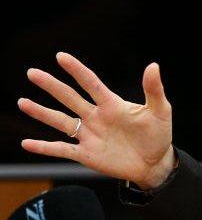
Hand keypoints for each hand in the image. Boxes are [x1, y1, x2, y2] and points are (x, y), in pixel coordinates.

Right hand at [18, 52, 175, 188]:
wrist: (155, 163)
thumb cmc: (159, 135)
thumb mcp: (161, 111)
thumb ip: (154, 90)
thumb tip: (153, 65)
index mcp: (112, 104)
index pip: (91, 83)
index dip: (77, 70)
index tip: (61, 56)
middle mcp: (96, 117)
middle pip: (70, 98)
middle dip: (51, 86)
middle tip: (32, 73)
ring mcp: (89, 135)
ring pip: (61, 121)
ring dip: (41, 113)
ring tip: (22, 102)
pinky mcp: (86, 154)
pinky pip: (61, 149)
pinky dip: (44, 147)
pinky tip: (27, 143)